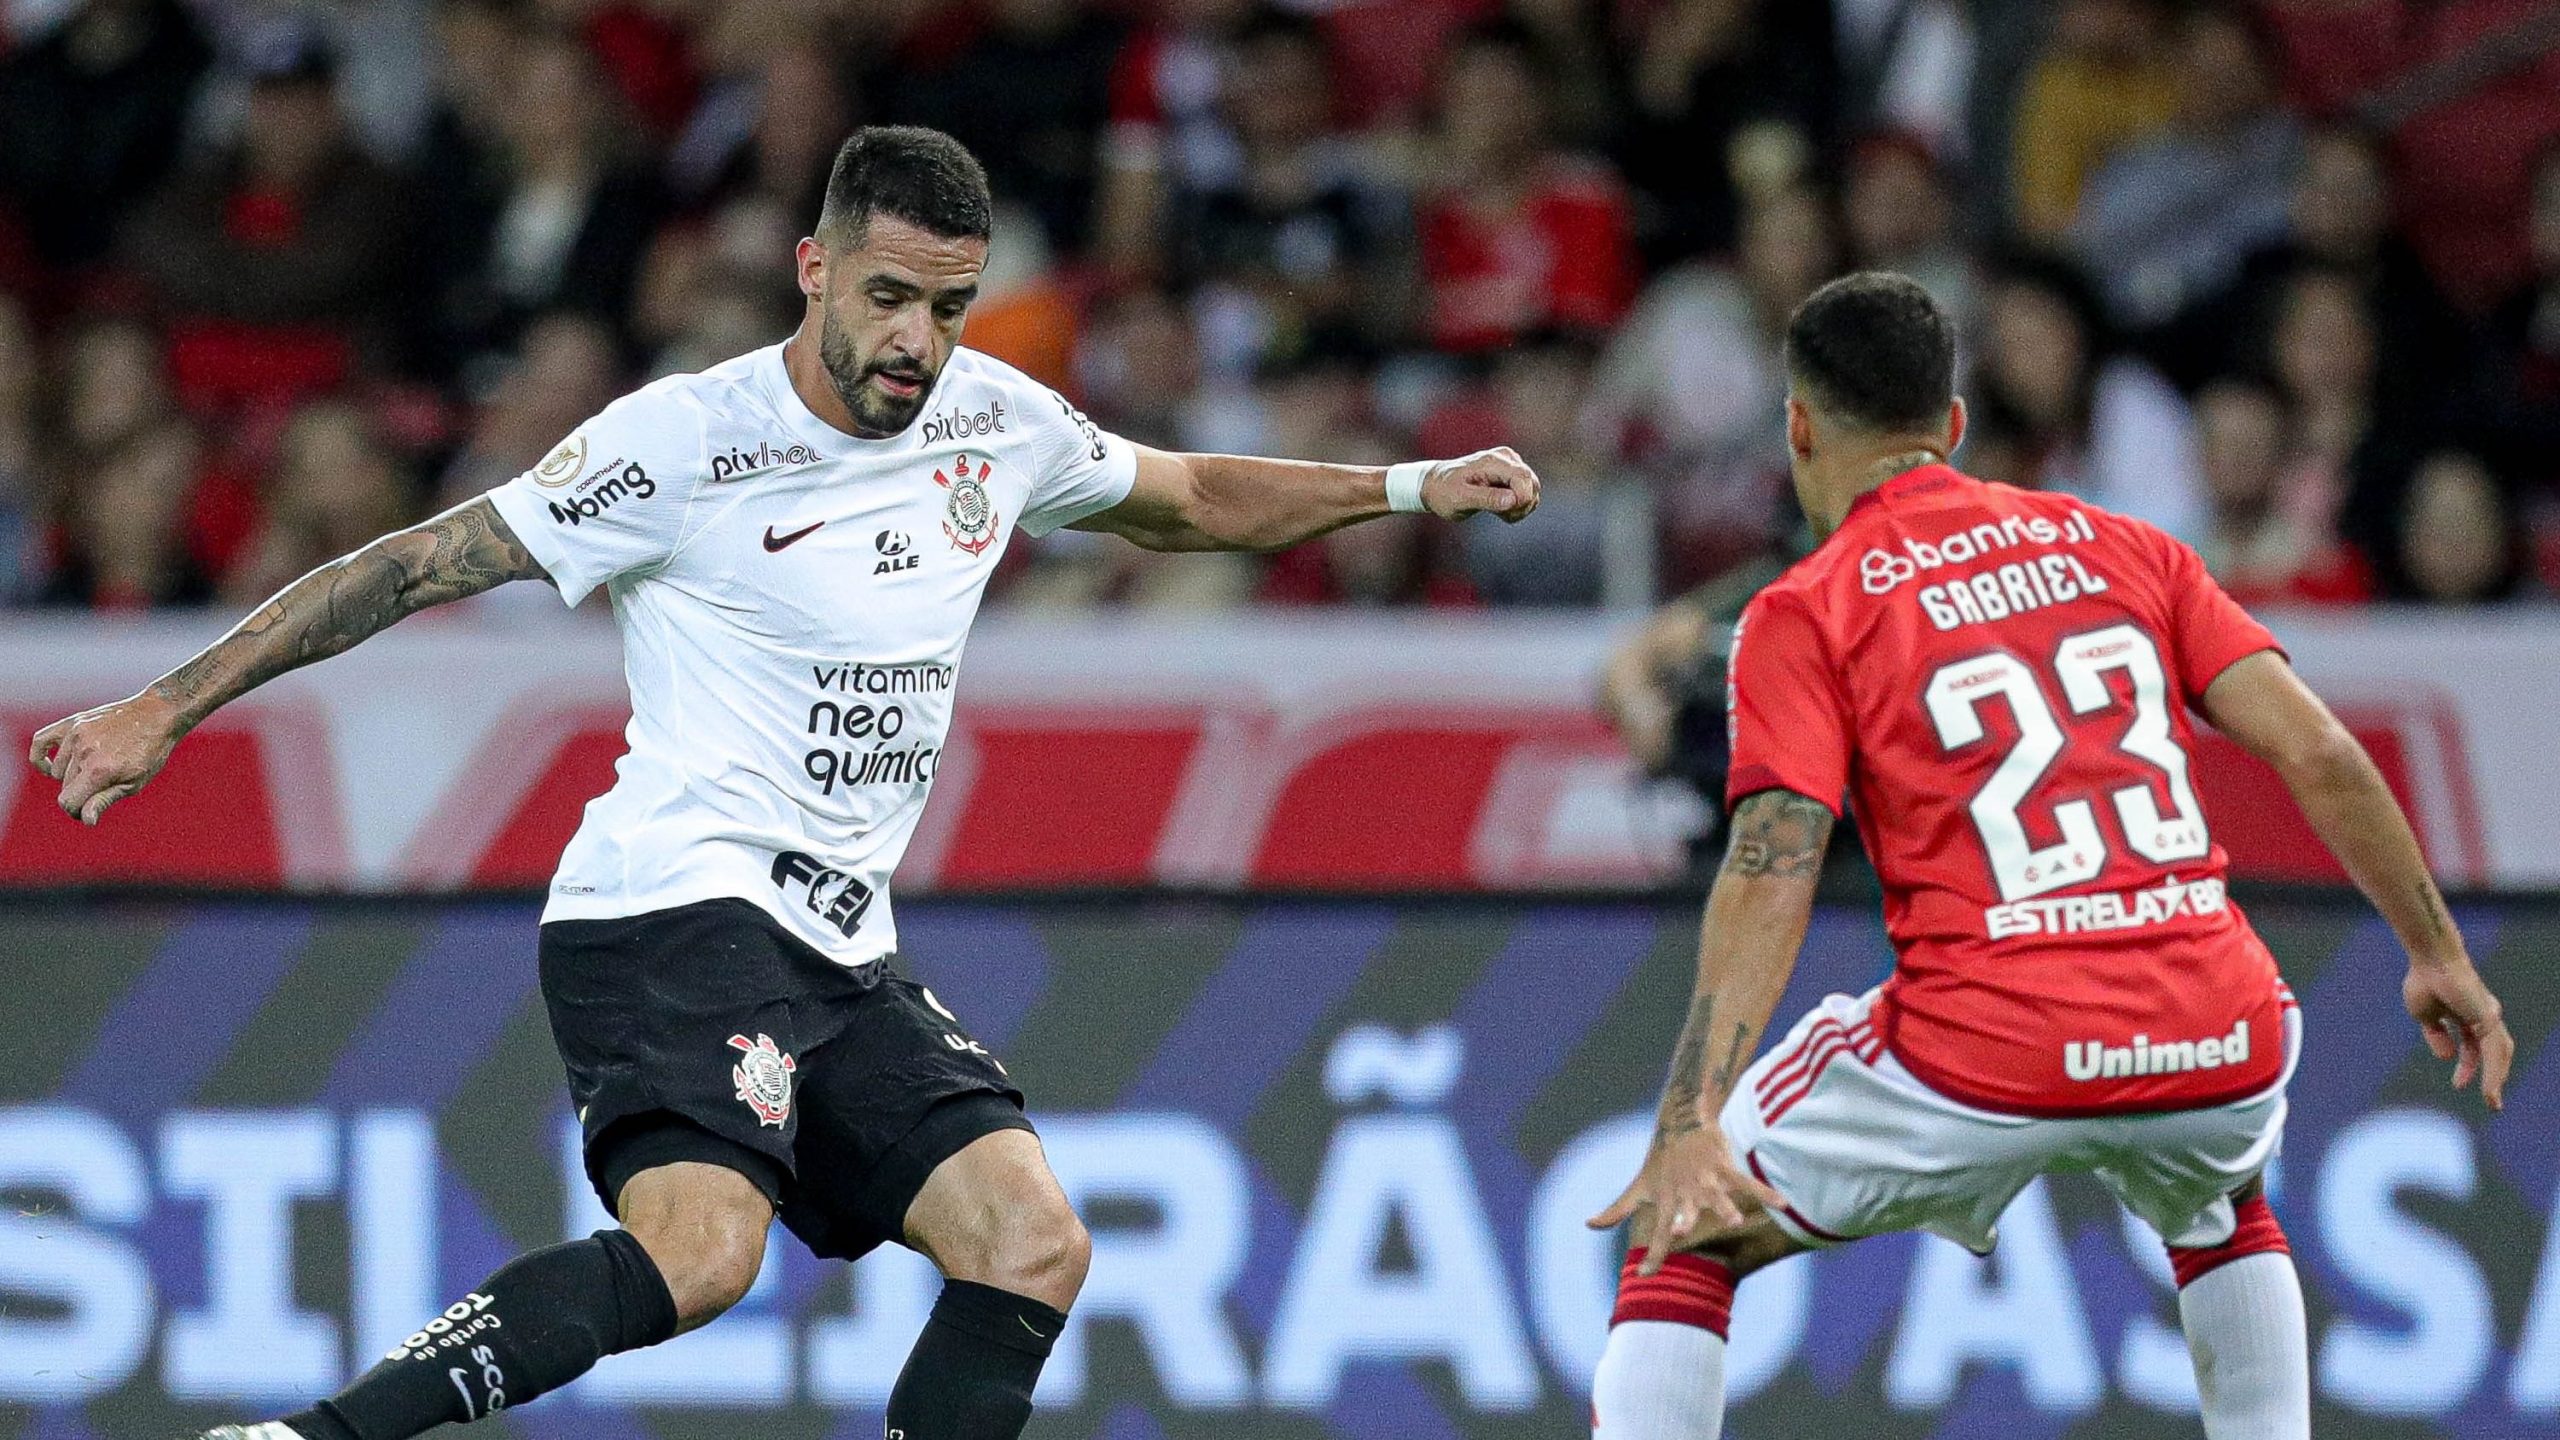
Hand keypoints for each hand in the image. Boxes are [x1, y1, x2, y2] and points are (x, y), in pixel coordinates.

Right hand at [28, 692, 185, 825]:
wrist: (157, 714)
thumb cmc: (150, 752)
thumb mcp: (134, 782)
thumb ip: (105, 800)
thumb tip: (86, 820)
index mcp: (100, 770)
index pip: (68, 802)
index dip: (77, 812)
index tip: (89, 811)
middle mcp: (84, 752)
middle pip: (65, 788)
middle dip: (80, 793)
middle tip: (102, 788)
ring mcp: (76, 735)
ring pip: (58, 771)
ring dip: (71, 776)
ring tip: (96, 770)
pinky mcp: (72, 722)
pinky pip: (40, 741)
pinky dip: (40, 757)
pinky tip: (50, 768)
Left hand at [1422, 447, 1541, 524]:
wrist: (1435, 485)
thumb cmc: (1444, 492)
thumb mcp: (1460, 499)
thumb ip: (1486, 498)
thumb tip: (1512, 500)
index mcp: (1493, 461)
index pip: (1524, 479)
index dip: (1521, 500)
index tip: (1504, 514)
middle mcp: (1506, 457)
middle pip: (1532, 484)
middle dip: (1522, 506)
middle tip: (1501, 516)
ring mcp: (1510, 463)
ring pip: (1533, 489)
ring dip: (1520, 507)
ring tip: (1497, 512)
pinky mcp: (1511, 472)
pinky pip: (1528, 492)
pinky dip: (1518, 505)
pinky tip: (1500, 508)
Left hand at [1586, 1126, 1783, 1273]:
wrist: (1681, 1123)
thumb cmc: (1659, 1162)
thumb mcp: (1637, 1186)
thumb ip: (1616, 1210)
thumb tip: (1588, 1225)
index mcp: (1665, 1200)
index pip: (1656, 1232)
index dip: (1652, 1253)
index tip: (1644, 1275)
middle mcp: (1684, 1192)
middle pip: (1684, 1210)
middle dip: (1683, 1220)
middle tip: (1680, 1232)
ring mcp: (1705, 1178)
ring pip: (1715, 1195)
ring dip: (1725, 1206)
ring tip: (1735, 1220)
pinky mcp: (1723, 1166)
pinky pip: (1745, 1181)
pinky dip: (1763, 1192)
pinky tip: (1781, 1205)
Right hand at [2404, 962, 2513, 1109]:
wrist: (2430, 960)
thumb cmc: (2424, 980)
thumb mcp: (2425, 1015)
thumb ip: (2436, 1035)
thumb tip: (2446, 1057)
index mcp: (2466, 1015)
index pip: (2473, 1047)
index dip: (2467, 1066)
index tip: (2458, 1085)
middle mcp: (2483, 1016)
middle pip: (2494, 1052)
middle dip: (2492, 1076)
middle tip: (2491, 1100)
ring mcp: (2489, 1017)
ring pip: (2499, 1054)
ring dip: (2496, 1079)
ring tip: (2492, 1101)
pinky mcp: (2488, 1018)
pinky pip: (2494, 1051)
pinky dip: (2493, 1071)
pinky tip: (2489, 1088)